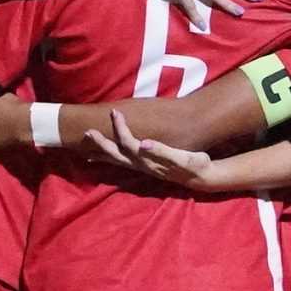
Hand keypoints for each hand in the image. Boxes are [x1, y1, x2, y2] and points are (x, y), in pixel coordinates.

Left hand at [83, 110, 216, 187]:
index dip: (120, 129)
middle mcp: (142, 166)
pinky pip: (122, 163)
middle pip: (117, 155)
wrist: (202, 178)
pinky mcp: (145, 167)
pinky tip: (103, 157)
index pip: (129, 143)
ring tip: (88, 145)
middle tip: (88, 132)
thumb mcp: (183, 158)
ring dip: (102, 152)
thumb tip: (143, 144)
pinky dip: (110, 159)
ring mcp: (142, 168)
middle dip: (102, 143)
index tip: (115, 113)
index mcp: (149, 161)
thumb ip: (162, 151)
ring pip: (117, 161)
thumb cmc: (194, 164)